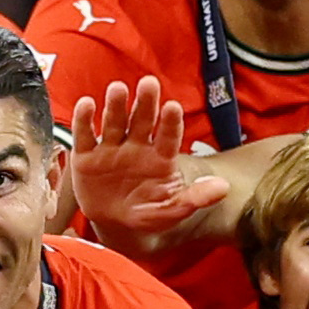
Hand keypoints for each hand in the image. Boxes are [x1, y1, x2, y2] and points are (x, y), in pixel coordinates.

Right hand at [64, 81, 226, 253]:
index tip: (173, 107)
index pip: (169, 136)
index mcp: (160, 157)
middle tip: (149, 84)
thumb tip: (223, 188)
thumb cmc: (146, 213)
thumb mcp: (171, 210)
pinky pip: (86, 136)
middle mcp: (137, 146)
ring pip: (114, 122)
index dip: (171, 122)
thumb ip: (194, 199)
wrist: (114, 224)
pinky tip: (87, 104)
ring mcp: (111, 149)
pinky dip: (84, 120)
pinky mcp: (87, 156)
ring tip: (118, 89)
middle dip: (146, 102)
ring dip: (116, 105)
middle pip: (142, 120)